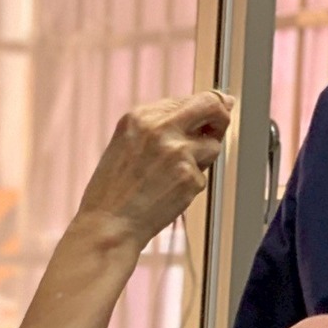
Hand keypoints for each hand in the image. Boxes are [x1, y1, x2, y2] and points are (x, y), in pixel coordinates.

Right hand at [74, 91, 234, 252]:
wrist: (107, 227)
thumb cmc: (113, 192)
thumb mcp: (127, 144)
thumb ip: (163, 124)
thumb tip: (218, 104)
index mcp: (140, 116)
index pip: (188, 100)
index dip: (202, 112)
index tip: (207, 120)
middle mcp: (160, 128)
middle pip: (211, 106)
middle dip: (220, 118)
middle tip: (215, 132)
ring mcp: (177, 152)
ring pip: (213, 146)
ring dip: (200, 162)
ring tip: (170, 178)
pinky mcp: (189, 177)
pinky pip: (202, 178)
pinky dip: (189, 188)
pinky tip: (166, 195)